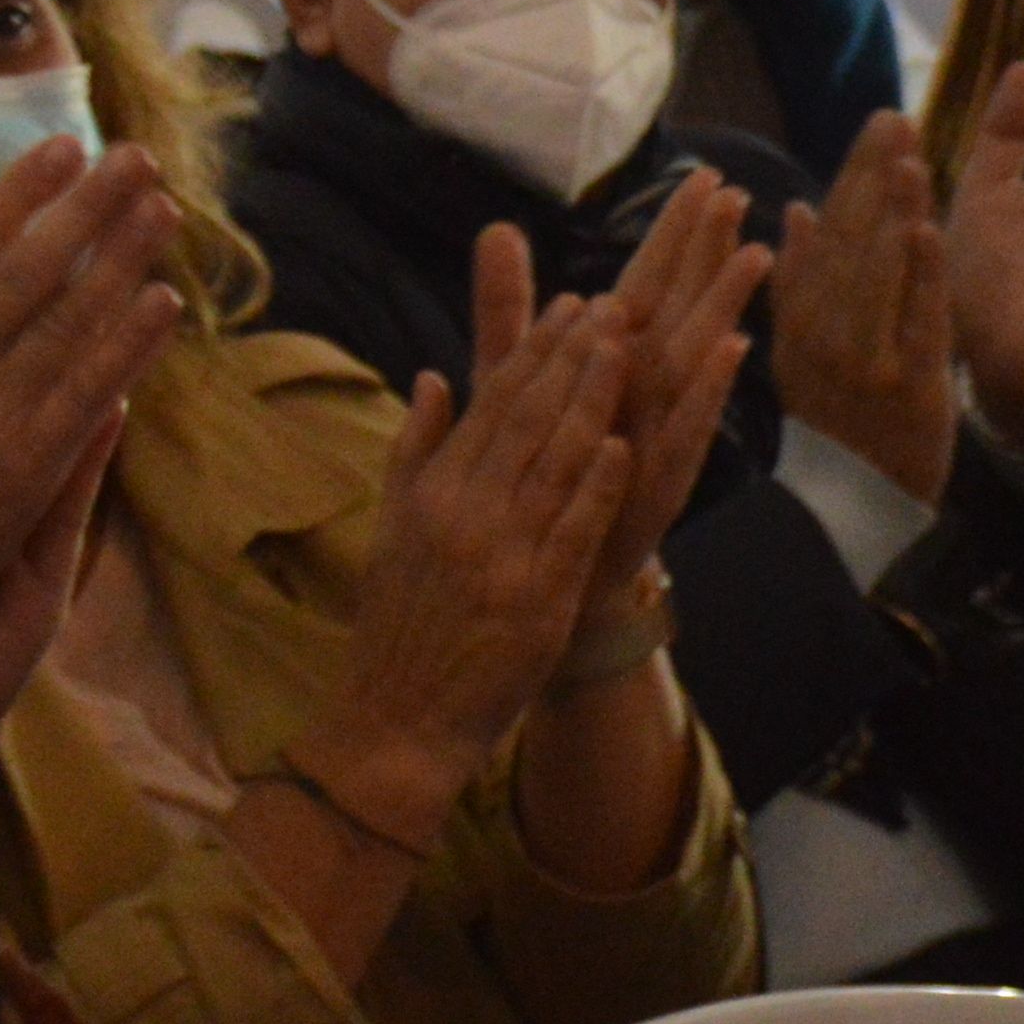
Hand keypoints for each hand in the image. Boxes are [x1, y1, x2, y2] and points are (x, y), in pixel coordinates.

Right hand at [314, 256, 638, 835]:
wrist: (397, 721)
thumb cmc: (402, 626)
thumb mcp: (395, 529)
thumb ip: (416, 450)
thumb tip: (437, 376)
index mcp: (431, 493)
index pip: (492, 405)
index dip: (536, 352)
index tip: (572, 303)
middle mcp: (462, 513)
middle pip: (525, 419)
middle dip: (572, 357)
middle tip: (614, 302)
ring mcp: (498, 554)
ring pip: (552, 461)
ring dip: (591, 400)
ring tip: (627, 347)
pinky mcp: (534, 598)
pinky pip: (570, 530)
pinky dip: (596, 485)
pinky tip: (625, 442)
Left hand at [538, 171, 765, 609]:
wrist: (553, 570)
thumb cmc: (540, 469)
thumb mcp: (515, 376)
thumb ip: (509, 306)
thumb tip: (495, 227)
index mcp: (615, 360)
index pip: (649, 282)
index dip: (676, 234)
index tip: (707, 178)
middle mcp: (646, 388)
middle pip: (682, 307)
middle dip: (708, 251)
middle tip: (735, 193)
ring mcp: (659, 431)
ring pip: (697, 358)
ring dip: (726, 306)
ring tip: (753, 254)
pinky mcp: (661, 477)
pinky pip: (691, 426)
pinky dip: (710, 389)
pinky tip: (731, 350)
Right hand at [770, 117, 956, 505]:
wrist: (851, 507)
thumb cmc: (833, 424)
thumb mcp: (796, 353)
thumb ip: (796, 283)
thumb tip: (794, 209)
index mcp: (798, 318)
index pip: (824, 232)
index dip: (850, 174)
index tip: (876, 122)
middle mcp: (825, 329)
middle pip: (848, 240)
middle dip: (871, 175)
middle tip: (895, 116)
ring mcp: (864, 355)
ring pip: (877, 271)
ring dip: (891, 208)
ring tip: (909, 151)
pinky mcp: (907, 382)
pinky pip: (914, 319)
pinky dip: (919, 273)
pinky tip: (927, 227)